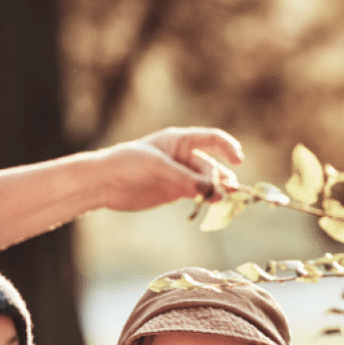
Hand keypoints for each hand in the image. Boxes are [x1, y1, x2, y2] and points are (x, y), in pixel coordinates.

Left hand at [96, 126, 242, 211]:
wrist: (105, 182)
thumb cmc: (129, 164)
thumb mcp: (159, 167)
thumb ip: (186, 179)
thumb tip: (213, 191)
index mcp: (180, 140)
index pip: (212, 140)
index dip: (227, 148)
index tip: (239, 160)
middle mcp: (182, 156)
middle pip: (210, 166)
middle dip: (220, 177)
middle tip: (227, 192)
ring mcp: (179, 175)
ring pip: (205, 181)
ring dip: (216, 190)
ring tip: (223, 199)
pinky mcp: (173, 192)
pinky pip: (195, 194)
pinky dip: (204, 199)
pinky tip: (212, 204)